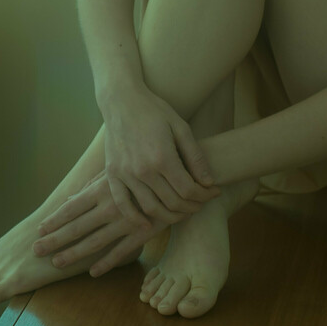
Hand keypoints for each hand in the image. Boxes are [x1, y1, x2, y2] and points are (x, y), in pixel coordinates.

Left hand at [31, 174, 157, 277]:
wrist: (181, 177)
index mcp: (103, 188)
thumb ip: (92, 187)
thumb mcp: (117, 173)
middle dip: (55, 239)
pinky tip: (92, 272)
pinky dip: (106, 263)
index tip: (39, 229)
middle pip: (77, 226)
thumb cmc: (143, 172)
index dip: (54, 219)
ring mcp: (127, 220)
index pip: (72, 207)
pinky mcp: (143, 232)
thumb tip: (69, 200)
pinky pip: (121, 251)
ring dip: (74, 254)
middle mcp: (112, 205)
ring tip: (56, 263)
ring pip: (95, 241)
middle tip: (36, 250)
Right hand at [96, 84, 220, 230]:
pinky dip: (136, 219)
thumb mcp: (181, 128)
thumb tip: (209, 182)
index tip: (214, 192)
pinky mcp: (112, 175)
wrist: (121, 101)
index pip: (189, 191)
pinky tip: (148, 225)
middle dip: (193, 207)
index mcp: (162, 157)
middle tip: (202, 202)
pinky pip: (123, 205)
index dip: (205, 196)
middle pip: (173, 203)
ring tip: (183, 211)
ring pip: (151, 208)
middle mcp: (143, 170)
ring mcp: (125, 174)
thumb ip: (195, 157)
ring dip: (171, 216)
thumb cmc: (154, 111)